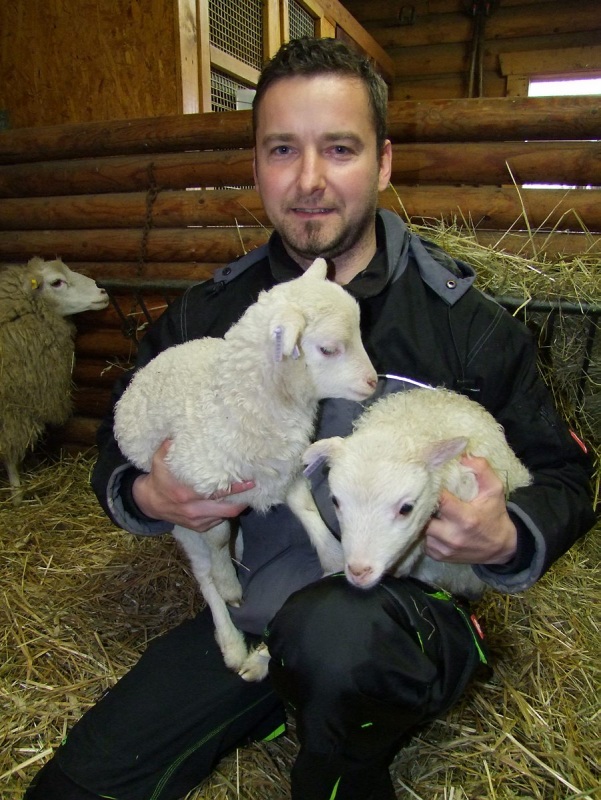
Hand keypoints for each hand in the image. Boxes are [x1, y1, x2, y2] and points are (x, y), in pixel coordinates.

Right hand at [132, 440, 253, 531]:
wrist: (149, 503)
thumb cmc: (158, 479)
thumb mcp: (159, 461)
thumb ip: (168, 448)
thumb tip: (179, 433)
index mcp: (186, 494)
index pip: (218, 492)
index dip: (236, 488)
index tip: (250, 480)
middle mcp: (194, 510)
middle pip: (228, 510)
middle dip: (243, 500)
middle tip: (253, 488)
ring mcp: (197, 521)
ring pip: (225, 516)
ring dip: (235, 506)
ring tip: (245, 494)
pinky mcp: (198, 528)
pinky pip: (218, 521)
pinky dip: (225, 512)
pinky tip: (229, 502)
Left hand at [424, 455, 517, 564]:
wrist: (501, 547)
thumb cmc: (494, 514)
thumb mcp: (494, 489)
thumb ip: (481, 469)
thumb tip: (463, 456)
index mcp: (466, 518)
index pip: (438, 500)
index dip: (431, 488)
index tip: (427, 478)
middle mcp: (452, 536)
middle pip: (423, 516)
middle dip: (421, 504)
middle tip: (420, 493)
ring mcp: (444, 548)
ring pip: (420, 529)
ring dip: (421, 518)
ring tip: (423, 507)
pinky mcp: (439, 556)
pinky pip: (423, 541)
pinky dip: (424, 531)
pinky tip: (429, 522)